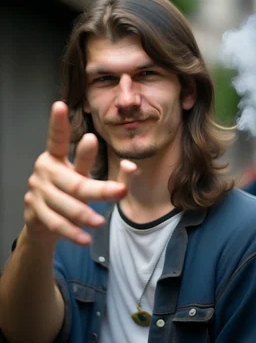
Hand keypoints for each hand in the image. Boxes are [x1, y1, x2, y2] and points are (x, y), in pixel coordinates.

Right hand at [24, 101, 136, 245]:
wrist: (43, 221)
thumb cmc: (70, 193)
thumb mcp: (88, 181)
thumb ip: (112, 175)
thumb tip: (132, 167)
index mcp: (56, 156)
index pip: (57, 138)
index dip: (58, 123)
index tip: (59, 105)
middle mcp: (45, 169)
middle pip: (75, 181)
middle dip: (100, 189)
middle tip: (121, 192)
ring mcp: (37, 190)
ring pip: (66, 203)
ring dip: (85, 214)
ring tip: (100, 222)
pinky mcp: (34, 210)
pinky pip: (56, 222)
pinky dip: (72, 232)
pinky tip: (85, 238)